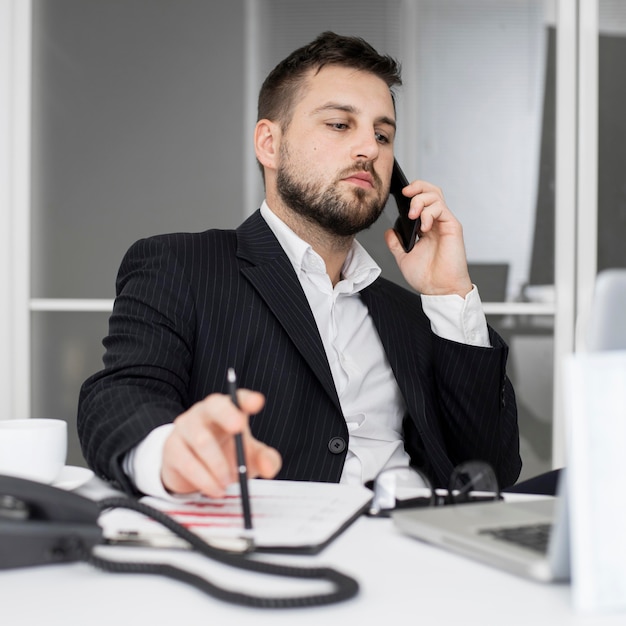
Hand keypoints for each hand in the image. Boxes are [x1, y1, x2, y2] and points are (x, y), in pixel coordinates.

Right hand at [161, 389, 281, 496]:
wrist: (194, 473)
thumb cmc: (228, 456)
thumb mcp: (251, 457)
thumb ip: (267, 460)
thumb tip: (268, 467)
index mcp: (229, 409)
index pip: (238, 398)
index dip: (247, 399)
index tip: (258, 402)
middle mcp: (205, 412)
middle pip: (214, 406)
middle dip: (228, 415)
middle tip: (239, 428)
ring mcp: (186, 427)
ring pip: (202, 440)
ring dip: (218, 464)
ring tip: (229, 482)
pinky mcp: (172, 448)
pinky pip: (188, 462)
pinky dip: (204, 479)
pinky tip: (216, 489)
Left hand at [385, 180, 472, 296]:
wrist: (439, 289)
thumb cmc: (427, 277)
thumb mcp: (403, 258)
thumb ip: (396, 243)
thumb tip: (388, 231)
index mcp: (426, 227)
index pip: (421, 199)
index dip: (412, 192)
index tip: (399, 195)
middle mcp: (436, 222)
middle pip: (431, 191)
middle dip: (417, 187)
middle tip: (405, 194)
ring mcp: (444, 223)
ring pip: (436, 195)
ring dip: (420, 200)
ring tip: (412, 215)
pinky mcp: (453, 227)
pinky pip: (441, 209)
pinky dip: (429, 213)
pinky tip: (423, 227)